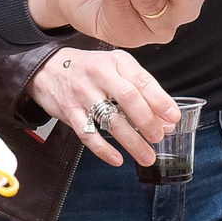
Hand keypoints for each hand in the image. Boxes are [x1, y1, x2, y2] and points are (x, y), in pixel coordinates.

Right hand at [26, 49, 178, 165]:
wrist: (49, 68)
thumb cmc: (89, 70)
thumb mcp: (115, 68)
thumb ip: (140, 91)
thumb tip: (166, 119)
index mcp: (116, 61)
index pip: (142, 81)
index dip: (160, 100)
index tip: (173, 117)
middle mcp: (99, 74)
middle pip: (128, 98)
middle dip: (147, 121)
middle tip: (158, 138)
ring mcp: (82, 92)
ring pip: (109, 119)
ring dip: (131, 141)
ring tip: (146, 156)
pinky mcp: (68, 110)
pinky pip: (87, 133)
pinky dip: (103, 149)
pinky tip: (117, 159)